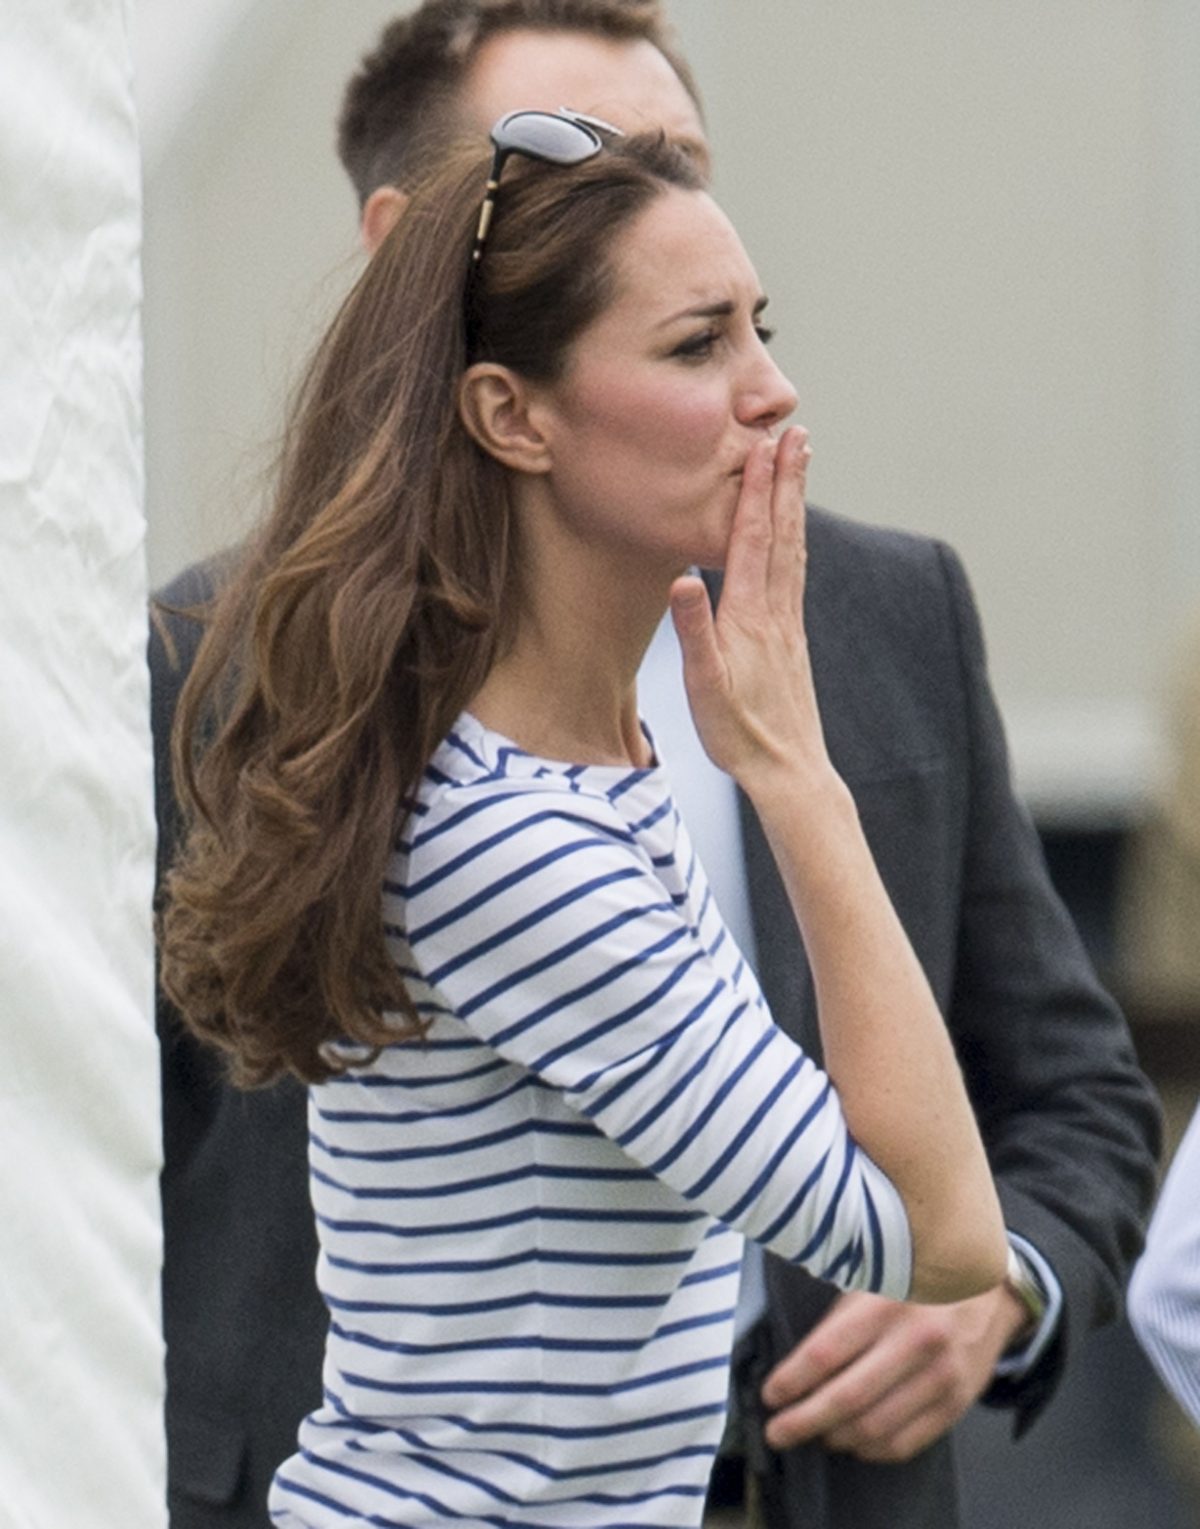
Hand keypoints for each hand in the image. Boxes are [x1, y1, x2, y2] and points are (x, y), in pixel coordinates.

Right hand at [669, 427, 827, 792]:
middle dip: (787, 481)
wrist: (786, 769)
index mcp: (749, 615)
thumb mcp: (704, 686)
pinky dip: (795, 540)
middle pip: (783, 533)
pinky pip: (794, 575)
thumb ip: (694, 632)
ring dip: (795, 504)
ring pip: (794, 550)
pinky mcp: (791, 640)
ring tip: (799, 467)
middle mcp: (775, 612)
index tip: (766, 445)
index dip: (760, 490)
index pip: (754, 539)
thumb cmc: (738, 732)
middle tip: (795, 434)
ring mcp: (788, 624)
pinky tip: (795, 535)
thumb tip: (684, 578)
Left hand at [759, 1285, 1030, 1462]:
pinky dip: (871, 1450)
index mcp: (888, 1303)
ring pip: (874, 1428)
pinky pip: (905, 1442)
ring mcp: (940, 1378)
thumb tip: (796, 1363)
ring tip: (812, 1434)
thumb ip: (840, 1317)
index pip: (827, 1353)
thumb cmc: (921, 1281)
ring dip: (834, 1438)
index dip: (792, 1380)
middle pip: (847, 1399)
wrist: (992, 1291)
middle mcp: (917, 1342)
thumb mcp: (877, 1278)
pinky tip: (852, 1442)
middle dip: (803, 1421)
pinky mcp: (956, 1404)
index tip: (770, 1395)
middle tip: (777, 1431)